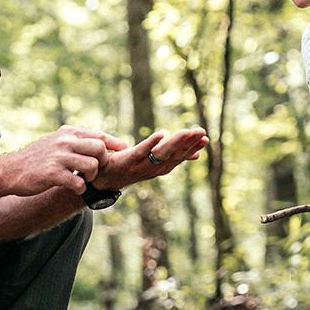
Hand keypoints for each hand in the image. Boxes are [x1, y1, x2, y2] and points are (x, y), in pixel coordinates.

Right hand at [5, 126, 126, 195]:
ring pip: (92, 166)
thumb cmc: (36, 159)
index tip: (124, 151)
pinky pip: (78, 183)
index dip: (115, 144)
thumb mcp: (56, 142)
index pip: (100, 135)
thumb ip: (75, 141)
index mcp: (68, 133)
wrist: (10, 171)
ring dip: (92, 177)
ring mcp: (59, 157)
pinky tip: (73, 187)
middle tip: (96, 171)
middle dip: (104, 162)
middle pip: (100, 149)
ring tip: (83, 180)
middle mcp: (65, 142)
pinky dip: (80, 188)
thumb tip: (99, 144)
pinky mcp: (52, 174)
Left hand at [93, 127, 207, 189]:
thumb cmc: (131, 168)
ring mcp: (142, 165)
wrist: (104, 178)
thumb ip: (174, 156)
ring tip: (187, 131)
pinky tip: (161, 134)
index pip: (181, 156)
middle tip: (202, 132)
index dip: (193, 147)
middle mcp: (154, 168)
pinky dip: (151, 143)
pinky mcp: (128, 160)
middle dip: (189, 143)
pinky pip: (142, 151)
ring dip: (176, 142)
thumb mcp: (156, 162)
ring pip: (162, 153)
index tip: (205, 138)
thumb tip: (197, 155)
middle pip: (175, 154)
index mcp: (162, 167)